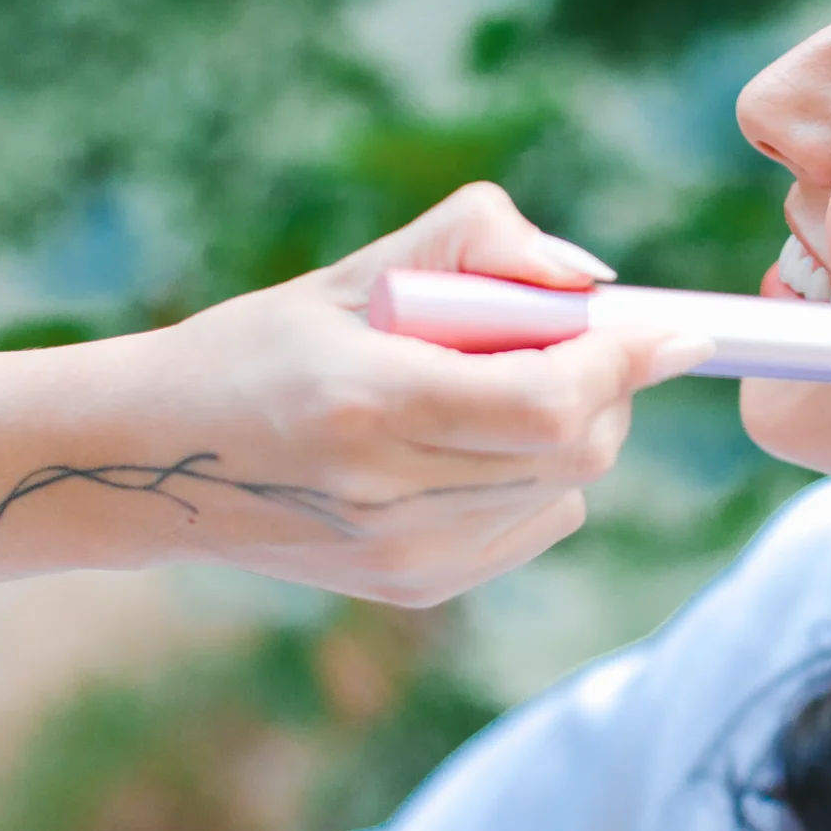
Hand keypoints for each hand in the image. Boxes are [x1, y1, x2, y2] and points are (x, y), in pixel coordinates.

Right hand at [133, 183, 708, 604]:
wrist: (156, 461)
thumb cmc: (263, 344)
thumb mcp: (361, 269)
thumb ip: (481, 244)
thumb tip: (592, 282)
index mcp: (372, 404)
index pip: (552, 403)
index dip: (626, 363)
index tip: (674, 329)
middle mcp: (391, 496)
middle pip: (578, 450)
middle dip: (603, 387)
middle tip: (563, 341)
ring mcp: (405, 556)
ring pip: (569, 488)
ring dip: (568, 428)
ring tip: (487, 389)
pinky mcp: (416, 587)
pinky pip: (538, 521)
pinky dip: (536, 476)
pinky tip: (463, 446)